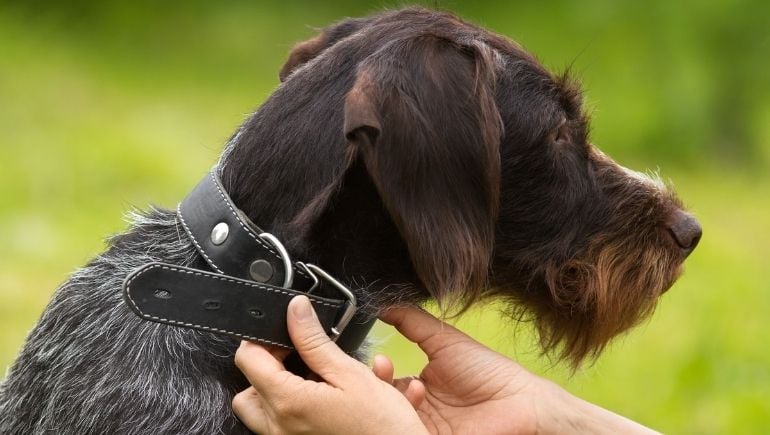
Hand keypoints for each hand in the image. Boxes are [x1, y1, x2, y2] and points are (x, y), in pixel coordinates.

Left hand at [232, 296, 427, 434]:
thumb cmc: (381, 426)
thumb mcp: (350, 374)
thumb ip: (314, 341)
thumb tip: (296, 310)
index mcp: (287, 402)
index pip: (248, 358)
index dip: (263, 336)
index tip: (288, 329)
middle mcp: (279, 427)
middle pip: (247, 386)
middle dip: (267, 364)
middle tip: (298, 353)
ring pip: (260, 409)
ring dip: (275, 388)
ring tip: (310, 377)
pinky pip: (278, 424)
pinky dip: (291, 406)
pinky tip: (319, 398)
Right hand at [380, 307, 659, 434]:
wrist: (520, 404)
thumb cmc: (489, 372)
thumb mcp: (445, 340)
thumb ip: (412, 321)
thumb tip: (383, 304)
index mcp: (418, 386)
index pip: (386, 380)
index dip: (379, 371)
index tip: (381, 360)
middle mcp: (417, 410)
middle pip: (384, 400)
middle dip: (378, 386)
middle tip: (385, 370)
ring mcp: (423, 429)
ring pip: (392, 418)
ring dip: (394, 403)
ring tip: (414, 389)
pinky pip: (405, 433)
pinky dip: (403, 422)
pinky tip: (415, 407)